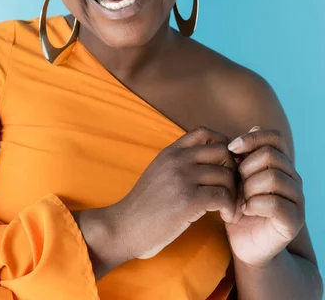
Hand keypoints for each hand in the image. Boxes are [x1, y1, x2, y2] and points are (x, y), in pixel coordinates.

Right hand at [112, 126, 238, 259]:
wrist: (124, 227)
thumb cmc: (144, 206)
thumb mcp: (159, 173)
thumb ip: (179, 163)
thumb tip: (207, 161)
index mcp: (170, 152)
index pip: (205, 133)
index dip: (223, 145)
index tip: (226, 166)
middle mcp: (177, 159)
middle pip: (223, 151)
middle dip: (235, 170)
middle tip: (234, 190)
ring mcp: (182, 178)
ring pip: (227, 175)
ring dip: (235, 194)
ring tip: (231, 208)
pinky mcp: (188, 199)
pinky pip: (223, 196)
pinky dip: (230, 208)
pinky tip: (226, 216)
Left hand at [224, 126, 305, 267]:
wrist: (245, 243)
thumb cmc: (239, 206)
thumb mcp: (236, 177)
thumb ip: (244, 155)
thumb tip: (253, 126)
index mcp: (281, 164)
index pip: (274, 137)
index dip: (251, 138)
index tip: (230, 148)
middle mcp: (293, 178)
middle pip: (271, 155)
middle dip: (246, 167)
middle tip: (235, 183)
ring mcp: (297, 199)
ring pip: (274, 177)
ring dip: (249, 187)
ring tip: (240, 199)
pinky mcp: (294, 220)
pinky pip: (275, 203)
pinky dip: (254, 204)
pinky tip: (245, 210)